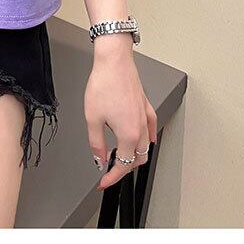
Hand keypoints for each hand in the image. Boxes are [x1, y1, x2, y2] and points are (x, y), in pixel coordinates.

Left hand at [84, 35, 157, 189]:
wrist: (114, 61)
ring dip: (135, 156)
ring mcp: (145, 117)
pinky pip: (150, 128)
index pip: (123, 165)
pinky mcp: (146, 106)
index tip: (103, 182)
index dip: (112, 177)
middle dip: (124, 168)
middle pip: (137, 159)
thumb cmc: (104, 84)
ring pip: (145, 146)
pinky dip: (147, 138)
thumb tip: (99, 159)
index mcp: (128, 134)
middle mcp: (140, 128)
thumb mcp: (92, 118)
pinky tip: (144, 138)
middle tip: (110, 171)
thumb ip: (96, 144)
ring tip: (122, 157)